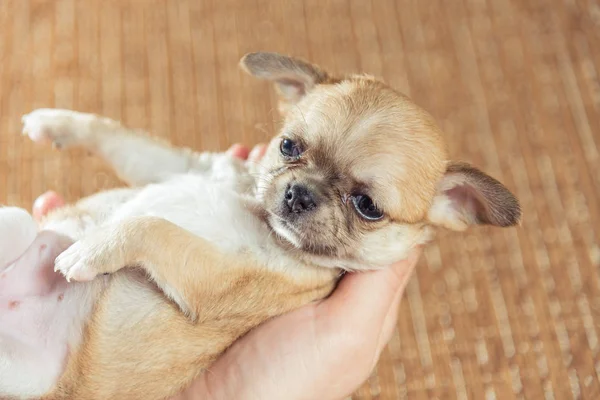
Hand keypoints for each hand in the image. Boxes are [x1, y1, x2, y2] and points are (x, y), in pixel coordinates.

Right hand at [171, 144, 422, 399]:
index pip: (363, 225)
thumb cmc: (290, 382)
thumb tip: (415, 222)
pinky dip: (231, 192)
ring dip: (269, 179)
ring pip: (275, 210)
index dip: (360, 185)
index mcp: (347, 288)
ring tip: (261, 151)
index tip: (353, 145)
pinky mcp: (226, 269)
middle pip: (316, 210)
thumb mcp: (349, 333)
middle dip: (308, 175)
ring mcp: (266, 269)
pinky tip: (226, 168)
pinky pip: (233, 220)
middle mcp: (310, 273)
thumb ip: (382, 279)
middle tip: (295, 141)